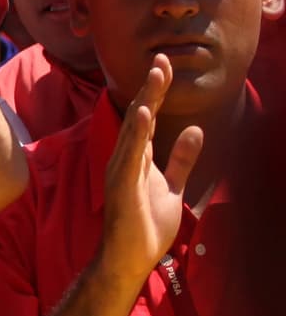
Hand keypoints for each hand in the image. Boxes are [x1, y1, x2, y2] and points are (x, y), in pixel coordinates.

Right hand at [100, 54, 203, 278]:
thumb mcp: (172, 186)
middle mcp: (125, 158)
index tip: (165, 64)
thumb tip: (193, 129)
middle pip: (140, 115)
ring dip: (145, 101)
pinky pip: (131, 154)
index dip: (157, 91)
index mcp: (137, 157)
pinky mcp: (122, 185)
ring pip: (134, 128)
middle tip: (162, 57)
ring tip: (156, 76)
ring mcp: (121, 170)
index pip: (148, 117)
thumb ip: (181, 159)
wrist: (130, 257)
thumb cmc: (146, 225)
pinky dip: (137, 132)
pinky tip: (144, 113)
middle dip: (152, 87)